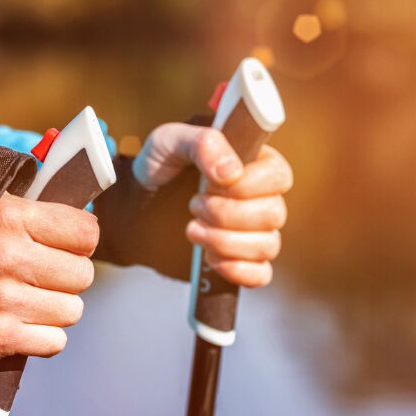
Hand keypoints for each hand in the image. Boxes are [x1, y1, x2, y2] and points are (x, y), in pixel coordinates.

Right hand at [0, 193, 98, 357]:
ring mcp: (3, 300)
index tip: (65, 245)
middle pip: (82, 275)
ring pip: (72, 310)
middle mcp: (9, 258)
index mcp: (11, 218)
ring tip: (28, 297)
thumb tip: (85, 220)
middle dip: (67, 276)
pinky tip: (21, 320)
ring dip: (56, 307)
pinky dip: (42, 335)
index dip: (79, 241)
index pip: (85, 234)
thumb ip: (36, 206)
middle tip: (41, 274)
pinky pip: (54, 341)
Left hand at [133, 123, 292, 286]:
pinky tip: (210, 259)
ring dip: (225, 241)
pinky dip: (238, 270)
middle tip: (193, 204)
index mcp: (254, 162)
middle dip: (227, 214)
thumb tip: (232, 173)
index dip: (247, 185)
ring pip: (268, 245)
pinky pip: (261, 274)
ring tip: (191, 229)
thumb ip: (203, 144)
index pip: (279, 176)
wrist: (136, 202)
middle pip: (274, 214)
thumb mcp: (171, 140)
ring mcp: (253, 232)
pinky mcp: (240, 260)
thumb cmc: (159, 164)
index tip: (210, 183)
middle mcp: (261, 197)